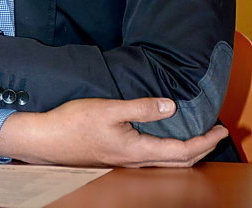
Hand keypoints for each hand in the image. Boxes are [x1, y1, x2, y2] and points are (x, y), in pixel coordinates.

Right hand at [0, 97, 228, 166]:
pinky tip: (165, 139)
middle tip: (217, 134)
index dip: (204, 141)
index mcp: (138, 150)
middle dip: (202, 148)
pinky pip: (154, 159)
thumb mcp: (109, 109)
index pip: (182, 150)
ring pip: (167, 162)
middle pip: (179, 161)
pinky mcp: (119, 158)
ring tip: (198, 136)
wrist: (48, 140)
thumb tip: (170, 105)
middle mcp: (136, 162)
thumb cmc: (75, 123)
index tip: (220, 129)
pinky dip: (170, 150)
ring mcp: (127, 162)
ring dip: (188, 151)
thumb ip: (141, 108)